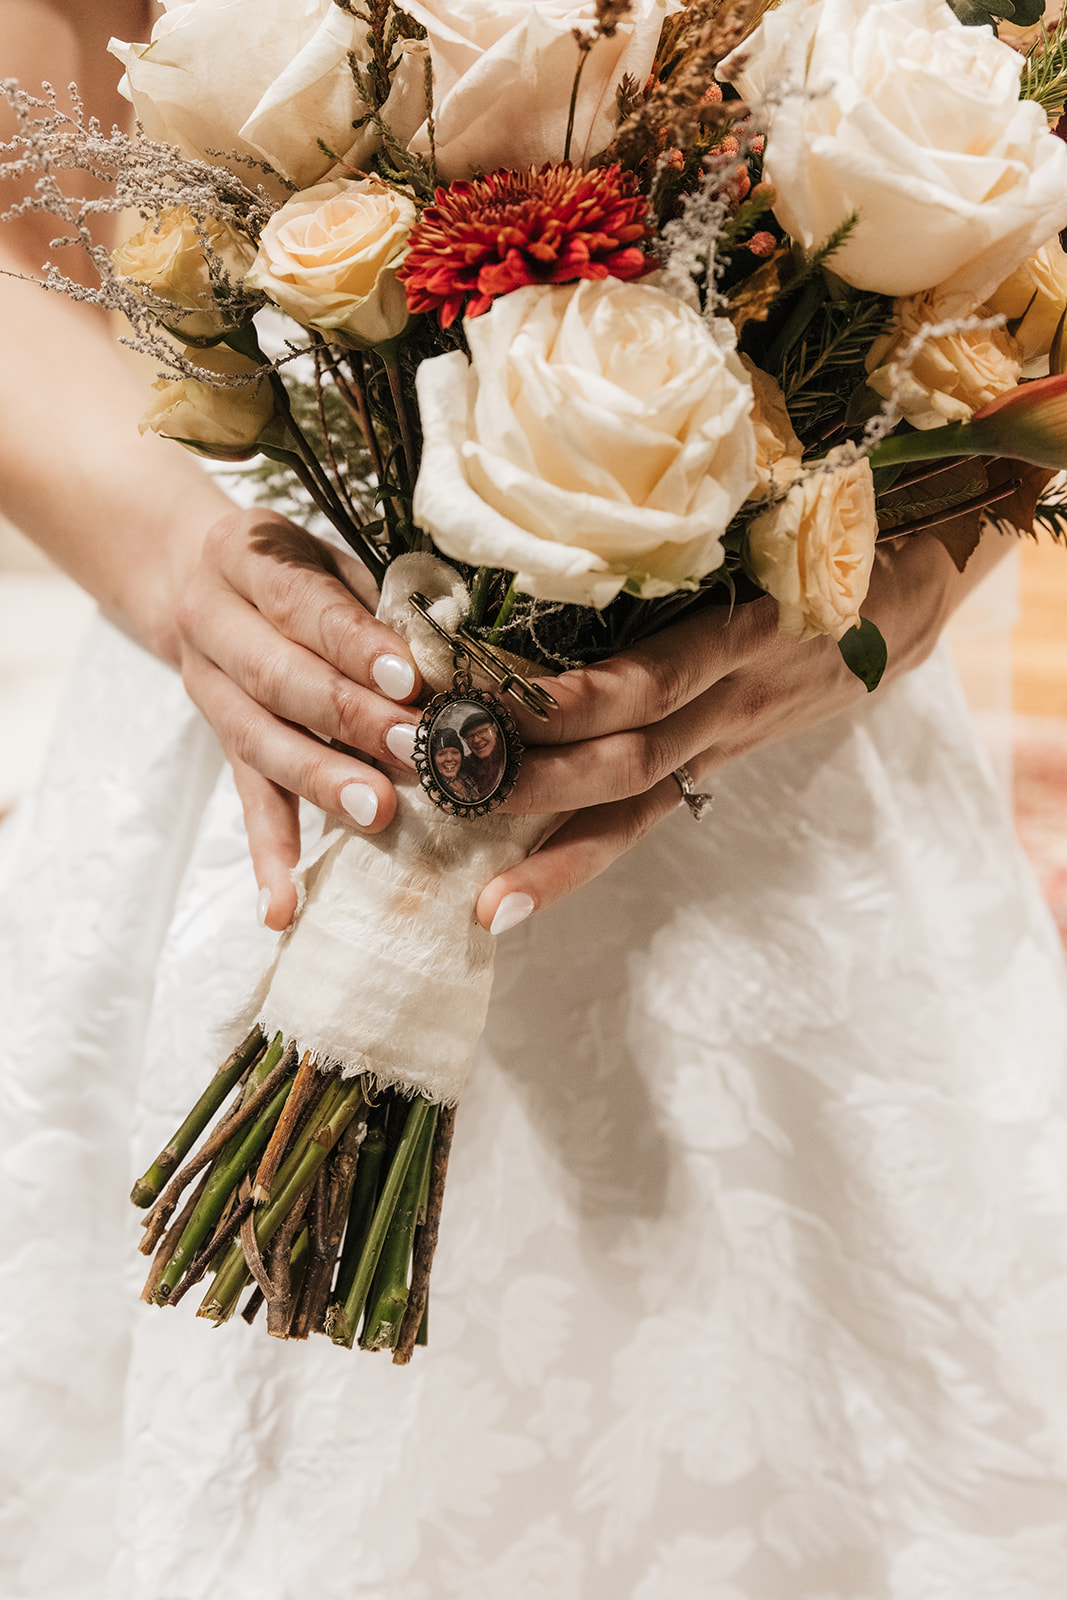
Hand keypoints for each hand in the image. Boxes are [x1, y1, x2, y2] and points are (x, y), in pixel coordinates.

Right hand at [177, 506, 422, 930]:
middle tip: (414, 750)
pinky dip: (267, 857)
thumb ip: (377, 596)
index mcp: (243, 556)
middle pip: (278, 679)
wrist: (194, 573)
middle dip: (349, 719)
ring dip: (320, 781)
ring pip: (260, 743)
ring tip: (376, 812)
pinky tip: (281, 909)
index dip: (354, 643)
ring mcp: (210, 691)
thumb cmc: (298, 566)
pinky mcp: (223, 747)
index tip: (408, 678)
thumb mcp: (332, 553)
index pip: (302, 604)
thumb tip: (455, 647)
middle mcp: (214, 626)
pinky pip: (246, 802)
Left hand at [475, 528, 1002, 932]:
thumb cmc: (822, 541)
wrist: (904, 600)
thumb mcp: (772, 520)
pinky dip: (584, 856)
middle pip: (632, 759)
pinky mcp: (716, 761)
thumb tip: (571, 502)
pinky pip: (648, 817)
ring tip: (490, 900)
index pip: (654, 682)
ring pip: (639, 809)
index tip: (491, 699)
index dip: (577, 701)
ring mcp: (723, 740)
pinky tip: (521, 896)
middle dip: (537, 778)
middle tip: (444, 780)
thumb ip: (688, 532)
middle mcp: (732, 702)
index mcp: (744, 635)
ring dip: (558, 851)